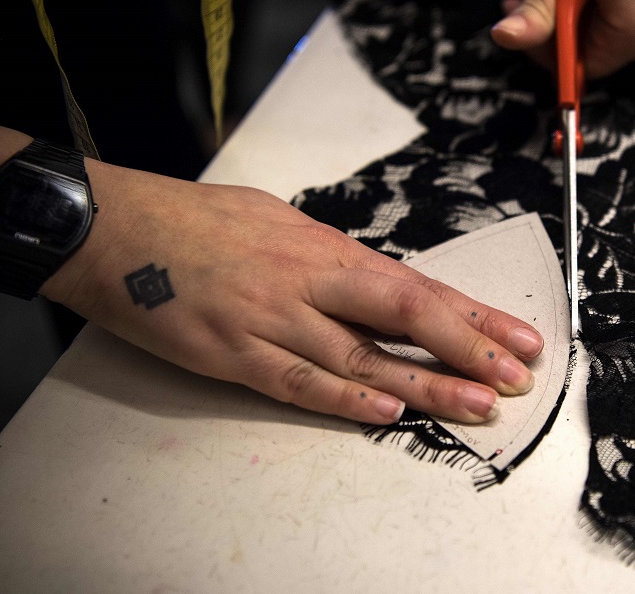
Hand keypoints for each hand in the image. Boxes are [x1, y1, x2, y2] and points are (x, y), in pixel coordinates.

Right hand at [41, 158, 543, 425]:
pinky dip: (344, 401)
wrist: (114, 227)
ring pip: (362, 360)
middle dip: (470, 348)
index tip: (520, 336)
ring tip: (477, 405)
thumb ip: (328, 258)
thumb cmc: (197, 219)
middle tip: (519, 375)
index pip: (417, 285)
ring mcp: (272, 321)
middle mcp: (308, 284)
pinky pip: (298, 382)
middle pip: (405, 316)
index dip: (474, 315)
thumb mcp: (277, 220)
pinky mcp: (232, 356)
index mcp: (324, 249)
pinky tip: (387, 415)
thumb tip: (372, 284)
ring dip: (424, 386)